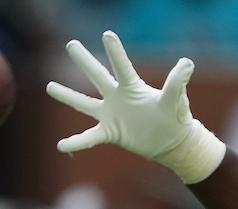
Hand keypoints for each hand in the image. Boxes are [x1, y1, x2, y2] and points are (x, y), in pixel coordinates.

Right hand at [46, 30, 224, 183]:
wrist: (171, 141)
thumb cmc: (174, 117)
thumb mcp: (174, 100)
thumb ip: (177, 83)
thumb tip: (187, 63)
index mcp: (133, 87)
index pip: (122, 66)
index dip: (115, 51)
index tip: (107, 34)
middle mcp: (118, 97)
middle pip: (98, 76)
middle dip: (84, 61)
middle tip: (71, 44)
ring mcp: (111, 114)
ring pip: (84, 103)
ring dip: (67, 96)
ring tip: (49, 86)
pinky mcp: (109, 132)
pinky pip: (89, 137)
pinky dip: (76, 142)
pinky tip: (61, 145)